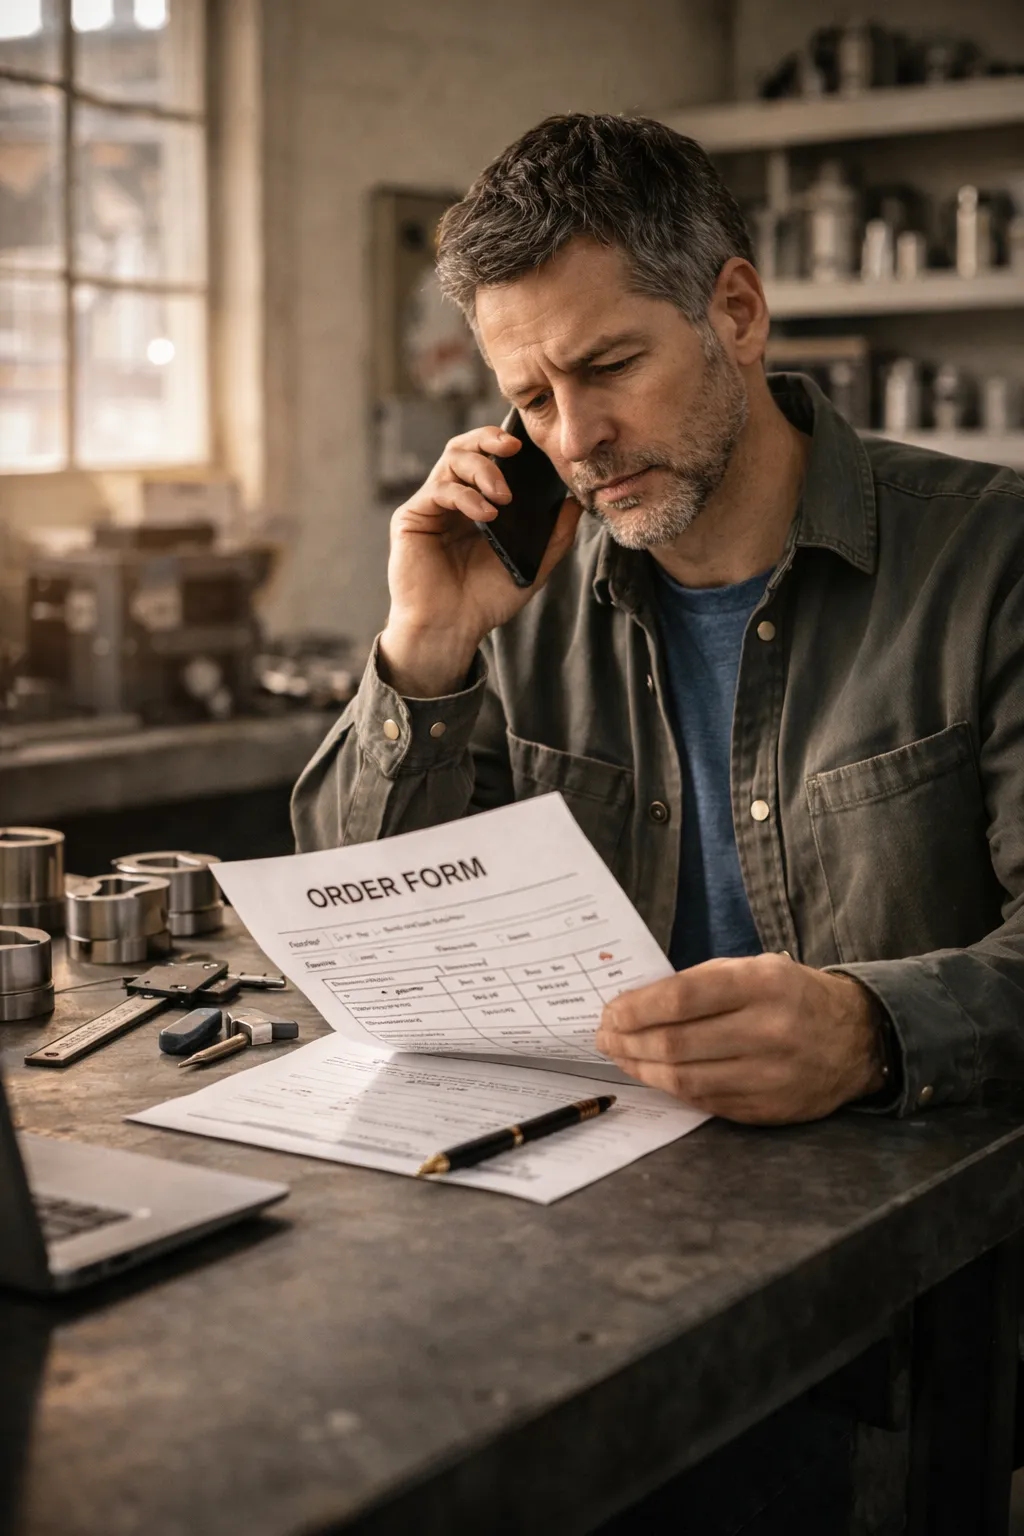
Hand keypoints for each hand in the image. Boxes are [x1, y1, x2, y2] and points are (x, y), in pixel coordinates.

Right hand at [379, 424, 580, 697]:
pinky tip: (486, 515)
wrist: (451, 630)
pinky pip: (439, 490)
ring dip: (483, 469)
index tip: (530, 446)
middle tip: (514, 448)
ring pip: (452, 459)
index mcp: (478, 503)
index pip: (488, 457)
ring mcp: (432, 506)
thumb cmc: (486, 601)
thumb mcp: (532, 565)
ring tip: (504, 496)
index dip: (505, 443)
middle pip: (465, 447)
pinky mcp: (413, 517)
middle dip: (490, 439)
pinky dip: (465, 496)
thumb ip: (555, 534)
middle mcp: (453, 499)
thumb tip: (576, 501)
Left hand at [595, 954, 885, 1124]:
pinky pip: (704, 1101)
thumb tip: (633, 1005)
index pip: (682, 999)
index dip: (636, 1009)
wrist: (856, 1039)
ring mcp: (770, 1076)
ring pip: (684, 1079)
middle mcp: (769, 1031)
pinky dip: (671, 1088)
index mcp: (763, 985)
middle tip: (605, 1037)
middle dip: (629, 1042)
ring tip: (621, 1056)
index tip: (610, 1012)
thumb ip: (698, 984)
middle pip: (676, 1044)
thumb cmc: (791, 996)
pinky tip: (654, 1075)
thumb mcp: (754, 970)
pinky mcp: (768, 1109)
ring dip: (642, 1069)